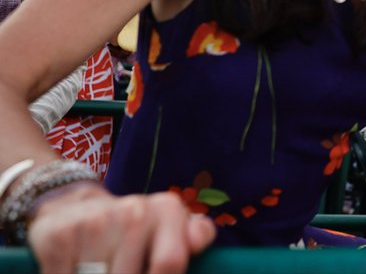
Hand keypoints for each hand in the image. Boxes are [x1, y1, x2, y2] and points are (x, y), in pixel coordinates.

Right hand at [28, 186, 214, 273]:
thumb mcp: (167, 227)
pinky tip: (74, 270)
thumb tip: (196, 242)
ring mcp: (94, 223)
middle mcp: (134, 211)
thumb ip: (194, 235)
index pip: (169, 263)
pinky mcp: (58, 237)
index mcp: (167, 209)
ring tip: (100, 269)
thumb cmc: (130, 229)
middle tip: (121, 268)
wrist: (71, 209)